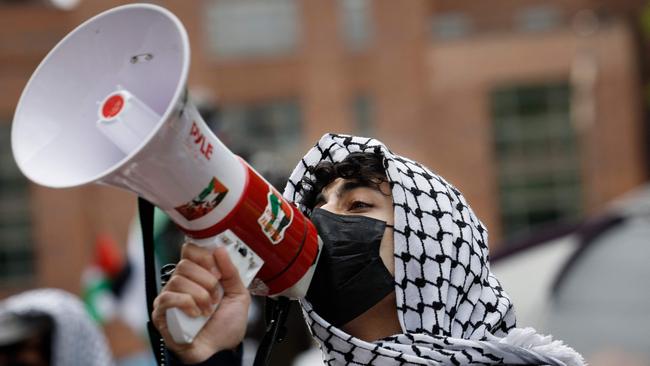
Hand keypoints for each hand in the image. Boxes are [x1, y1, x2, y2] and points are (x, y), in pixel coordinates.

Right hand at [152, 243, 250, 363]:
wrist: (219, 352)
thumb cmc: (226, 326)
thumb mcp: (238, 295)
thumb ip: (231, 272)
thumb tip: (220, 249)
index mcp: (199, 275)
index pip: (190, 250)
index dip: (204, 256)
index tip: (218, 272)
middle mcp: (182, 282)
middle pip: (185, 264)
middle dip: (207, 281)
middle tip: (216, 296)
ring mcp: (170, 297)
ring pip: (178, 280)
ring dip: (200, 295)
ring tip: (208, 310)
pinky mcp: (161, 313)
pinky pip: (168, 297)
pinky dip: (186, 304)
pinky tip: (196, 315)